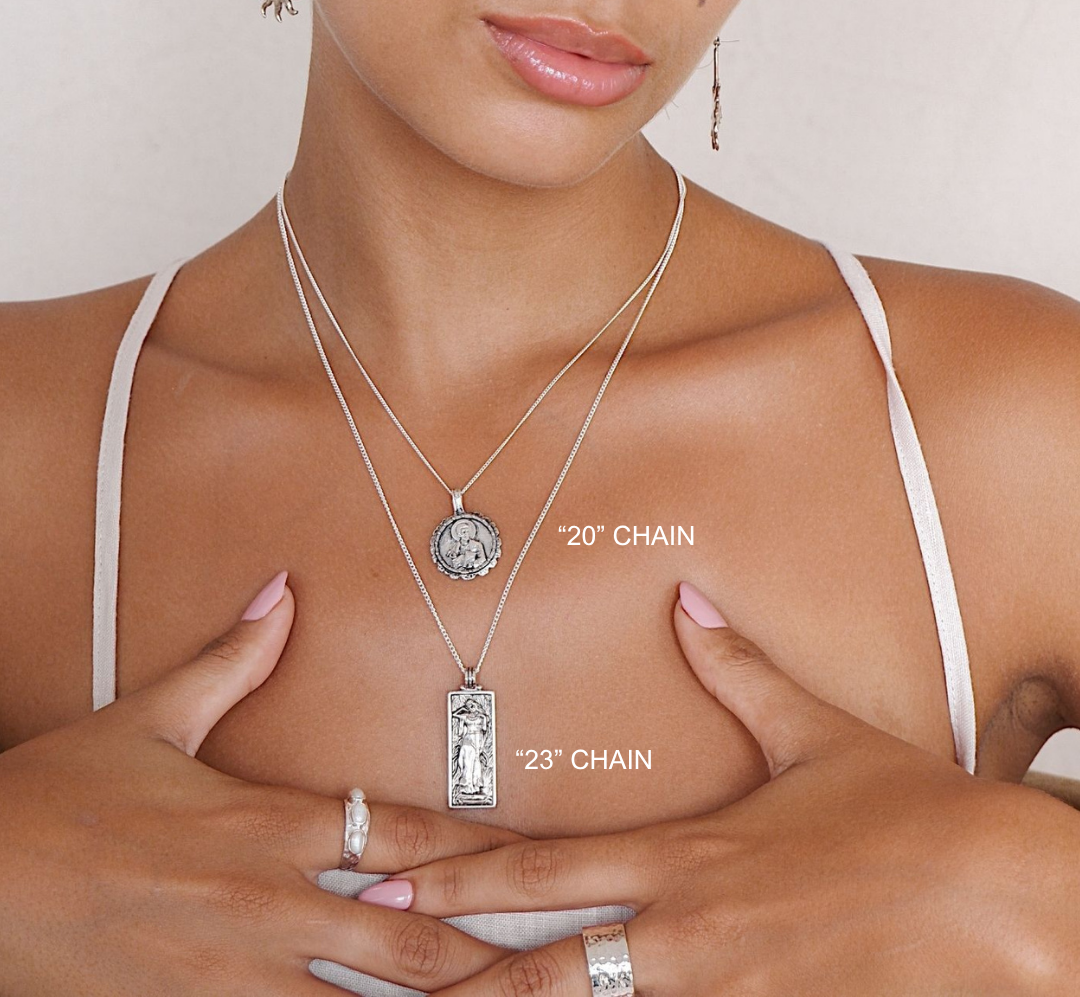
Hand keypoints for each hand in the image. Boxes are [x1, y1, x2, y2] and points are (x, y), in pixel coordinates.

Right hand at [0, 571, 527, 995]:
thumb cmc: (61, 795)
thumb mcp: (150, 718)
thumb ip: (232, 661)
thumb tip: (281, 592)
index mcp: (265, 820)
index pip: (400, 830)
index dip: (476, 848)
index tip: (528, 860)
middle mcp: (262, 898)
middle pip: (403, 935)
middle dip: (478, 956)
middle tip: (543, 964)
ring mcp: (229, 971)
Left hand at [386, 581, 1079, 996]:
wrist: (1003, 899)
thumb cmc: (906, 812)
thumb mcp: (812, 734)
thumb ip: (737, 673)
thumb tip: (687, 605)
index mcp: (689, 855)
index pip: (545, 868)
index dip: (458, 875)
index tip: (390, 876)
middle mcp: (687, 932)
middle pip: (541, 963)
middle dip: (449, 969)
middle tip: (371, 958)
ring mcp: (722, 995)